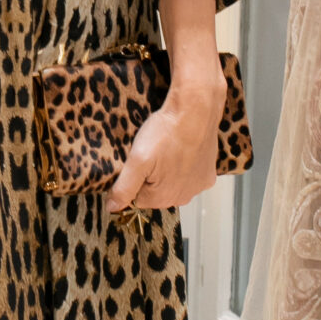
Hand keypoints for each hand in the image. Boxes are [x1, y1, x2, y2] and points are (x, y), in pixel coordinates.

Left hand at [106, 74, 224, 214]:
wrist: (195, 112)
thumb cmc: (166, 133)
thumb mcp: (137, 160)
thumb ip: (123, 187)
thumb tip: (112, 208)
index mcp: (161, 198)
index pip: (137, 197)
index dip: (135, 177)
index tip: (140, 160)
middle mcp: (181, 198)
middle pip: (156, 192)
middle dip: (151, 175)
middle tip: (153, 153)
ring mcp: (197, 187)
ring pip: (173, 184)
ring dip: (168, 171)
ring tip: (168, 150)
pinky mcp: (208, 175)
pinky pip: (190, 176)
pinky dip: (186, 166)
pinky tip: (183, 151)